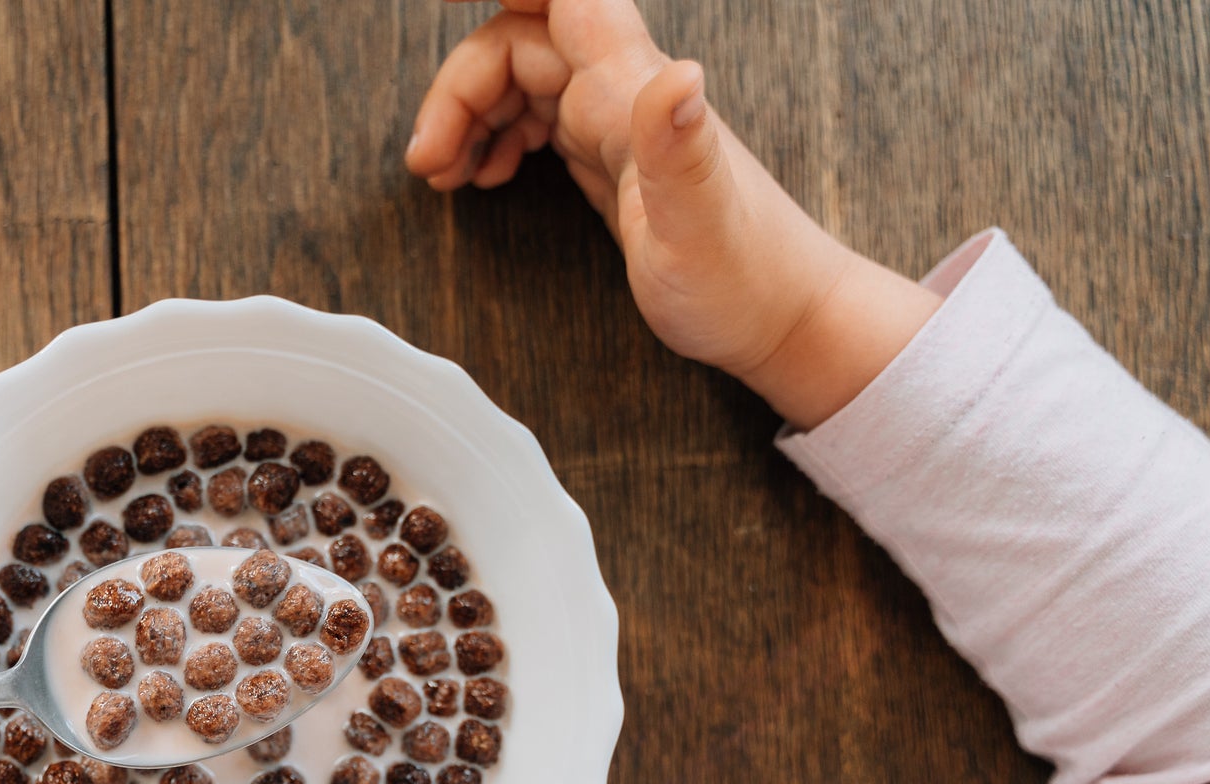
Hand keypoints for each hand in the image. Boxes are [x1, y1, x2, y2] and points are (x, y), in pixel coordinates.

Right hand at [406, 0, 940, 427]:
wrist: (781, 315)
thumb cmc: (743, 281)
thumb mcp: (698, 227)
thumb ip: (679, 148)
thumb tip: (677, 75)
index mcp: (632, 94)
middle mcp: (624, 94)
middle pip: (519, 41)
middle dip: (460, 89)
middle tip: (428, 162)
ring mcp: (617, 122)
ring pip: (522, 77)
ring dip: (469, 113)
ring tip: (443, 175)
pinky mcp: (611, 156)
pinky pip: (538, 115)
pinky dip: (496, 135)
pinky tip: (486, 176)